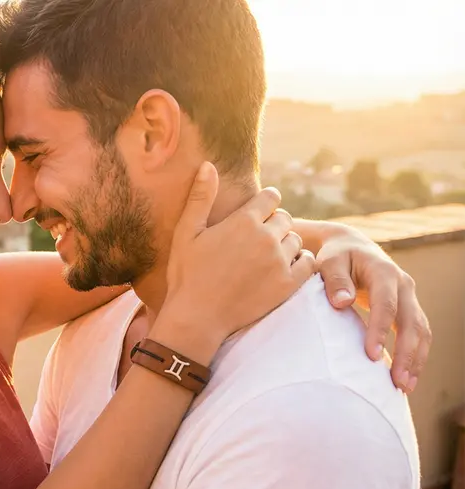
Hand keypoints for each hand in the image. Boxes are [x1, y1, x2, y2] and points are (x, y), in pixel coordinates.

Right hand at [160, 163, 313, 357]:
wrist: (197, 317)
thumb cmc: (186, 274)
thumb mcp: (186, 233)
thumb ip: (200, 198)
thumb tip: (208, 164)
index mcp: (243, 221)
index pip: (272, 197)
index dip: (264, 205)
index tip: (254, 217)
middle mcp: (266, 237)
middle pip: (285, 218)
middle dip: (274, 225)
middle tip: (255, 243)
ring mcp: (279, 261)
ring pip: (296, 240)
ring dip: (285, 245)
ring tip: (264, 259)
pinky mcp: (288, 283)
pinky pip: (308, 262)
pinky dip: (299, 263)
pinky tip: (280, 270)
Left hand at [315, 225, 429, 392]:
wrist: (351, 246)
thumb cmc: (336, 256)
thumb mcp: (329, 261)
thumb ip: (334, 279)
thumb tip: (342, 302)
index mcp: (384, 272)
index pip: (386, 304)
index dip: (380, 330)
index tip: (370, 355)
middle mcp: (403, 285)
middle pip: (412, 322)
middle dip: (406, 353)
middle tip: (397, 382)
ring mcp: (409, 297)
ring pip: (421, 331)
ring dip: (415, 359)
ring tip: (404, 387)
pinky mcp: (408, 308)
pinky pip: (418, 334)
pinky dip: (415, 355)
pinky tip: (406, 377)